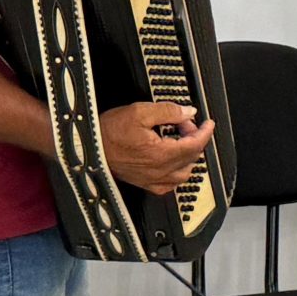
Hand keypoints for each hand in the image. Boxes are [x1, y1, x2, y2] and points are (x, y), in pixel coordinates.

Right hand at [99, 101, 216, 194]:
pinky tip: (171, 161)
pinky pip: (170, 184)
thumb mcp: (139, 111)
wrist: (87, 148)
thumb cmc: (109, 131)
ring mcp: (152, 180)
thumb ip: (168, 111)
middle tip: (184, 124)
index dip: (205, 132)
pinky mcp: (144, 184)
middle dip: (193, 138)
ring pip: (184, 172)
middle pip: (191, 157)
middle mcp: (159, 171)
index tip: (208, 123)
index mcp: (161, 154)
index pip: (195, 145)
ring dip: (187, 155)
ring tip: (178, 140)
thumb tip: (189, 112)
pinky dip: (176, 172)